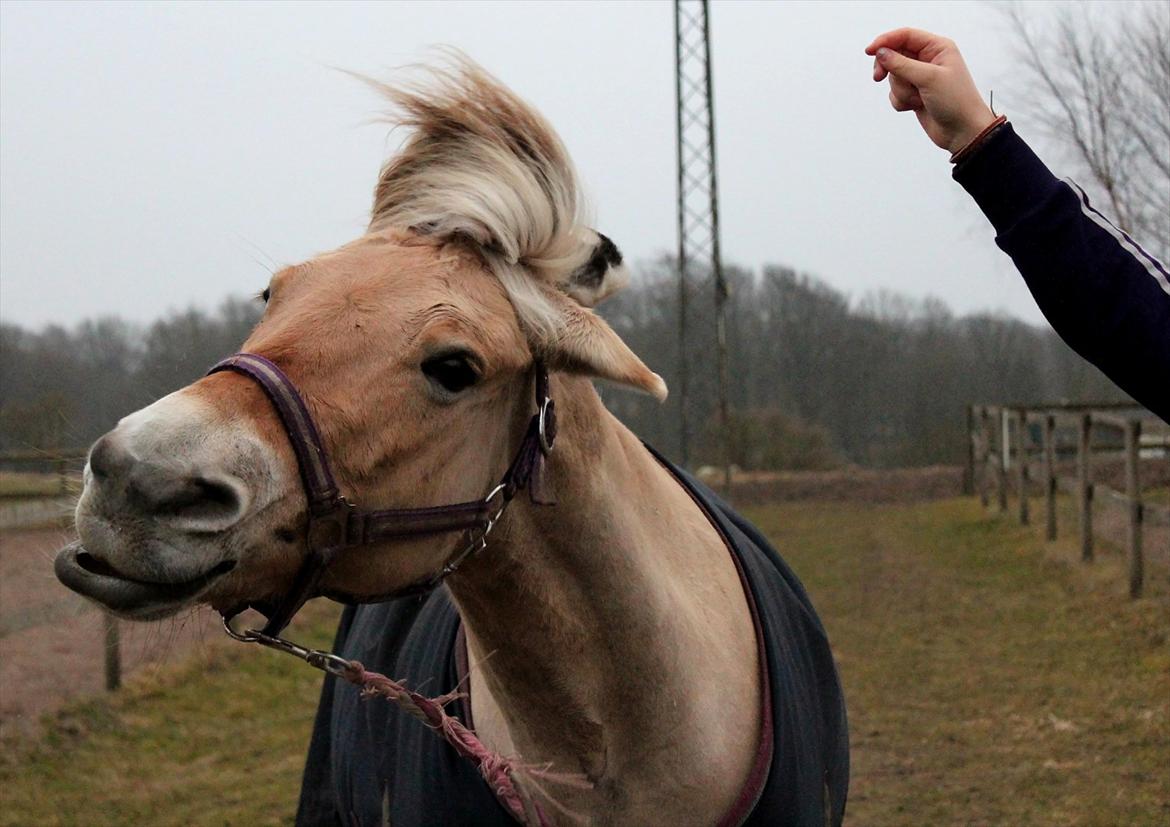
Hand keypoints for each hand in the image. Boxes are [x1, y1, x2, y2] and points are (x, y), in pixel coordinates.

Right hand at [865, 28, 996, 154]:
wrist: (962, 131)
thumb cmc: (956, 101)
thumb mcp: (928, 78)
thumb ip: (902, 64)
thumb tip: (881, 53)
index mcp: (937, 47)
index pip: (905, 36)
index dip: (885, 41)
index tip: (869, 51)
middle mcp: (928, 59)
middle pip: (895, 55)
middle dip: (889, 69)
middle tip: (877, 77)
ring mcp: (920, 77)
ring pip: (894, 77)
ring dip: (901, 90)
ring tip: (918, 99)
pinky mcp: (914, 93)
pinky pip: (895, 93)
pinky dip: (901, 101)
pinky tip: (917, 106)